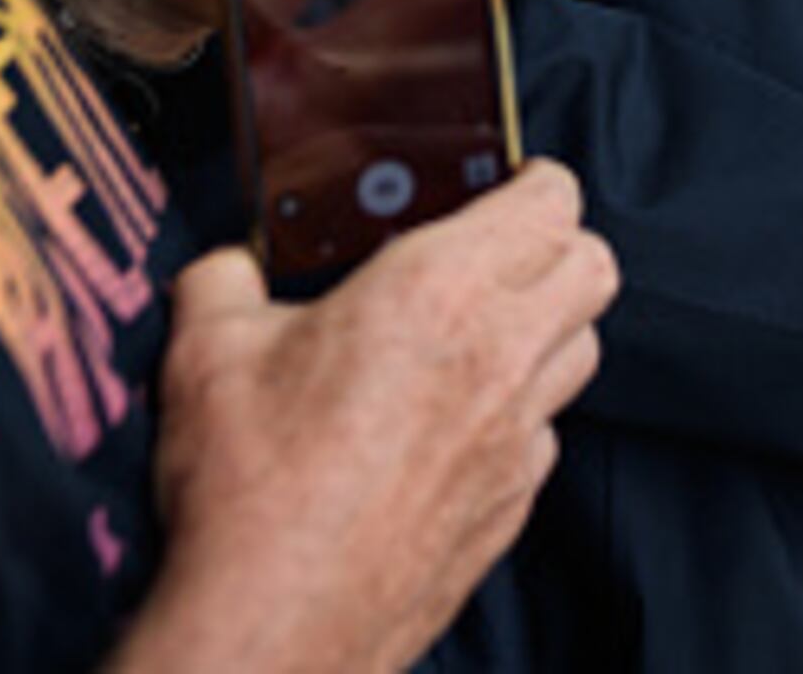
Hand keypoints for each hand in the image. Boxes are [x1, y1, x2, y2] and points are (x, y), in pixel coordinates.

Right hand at [123, 163, 614, 673]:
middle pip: (595, 266)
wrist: (276, 624)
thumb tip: (225, 268)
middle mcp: (500, 356)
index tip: (499, 181)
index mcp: (439, 290)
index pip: (552, 198)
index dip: (532, 179)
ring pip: (583, 349)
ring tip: (476, 331)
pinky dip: (519, 414)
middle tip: (497, 250)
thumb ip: (225, 281)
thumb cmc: (250, 487)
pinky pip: (545, 434)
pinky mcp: (511, 506)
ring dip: (547, 327)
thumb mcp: (207, 350)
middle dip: (557, 246)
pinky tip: (454, 421)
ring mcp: (516, 438)